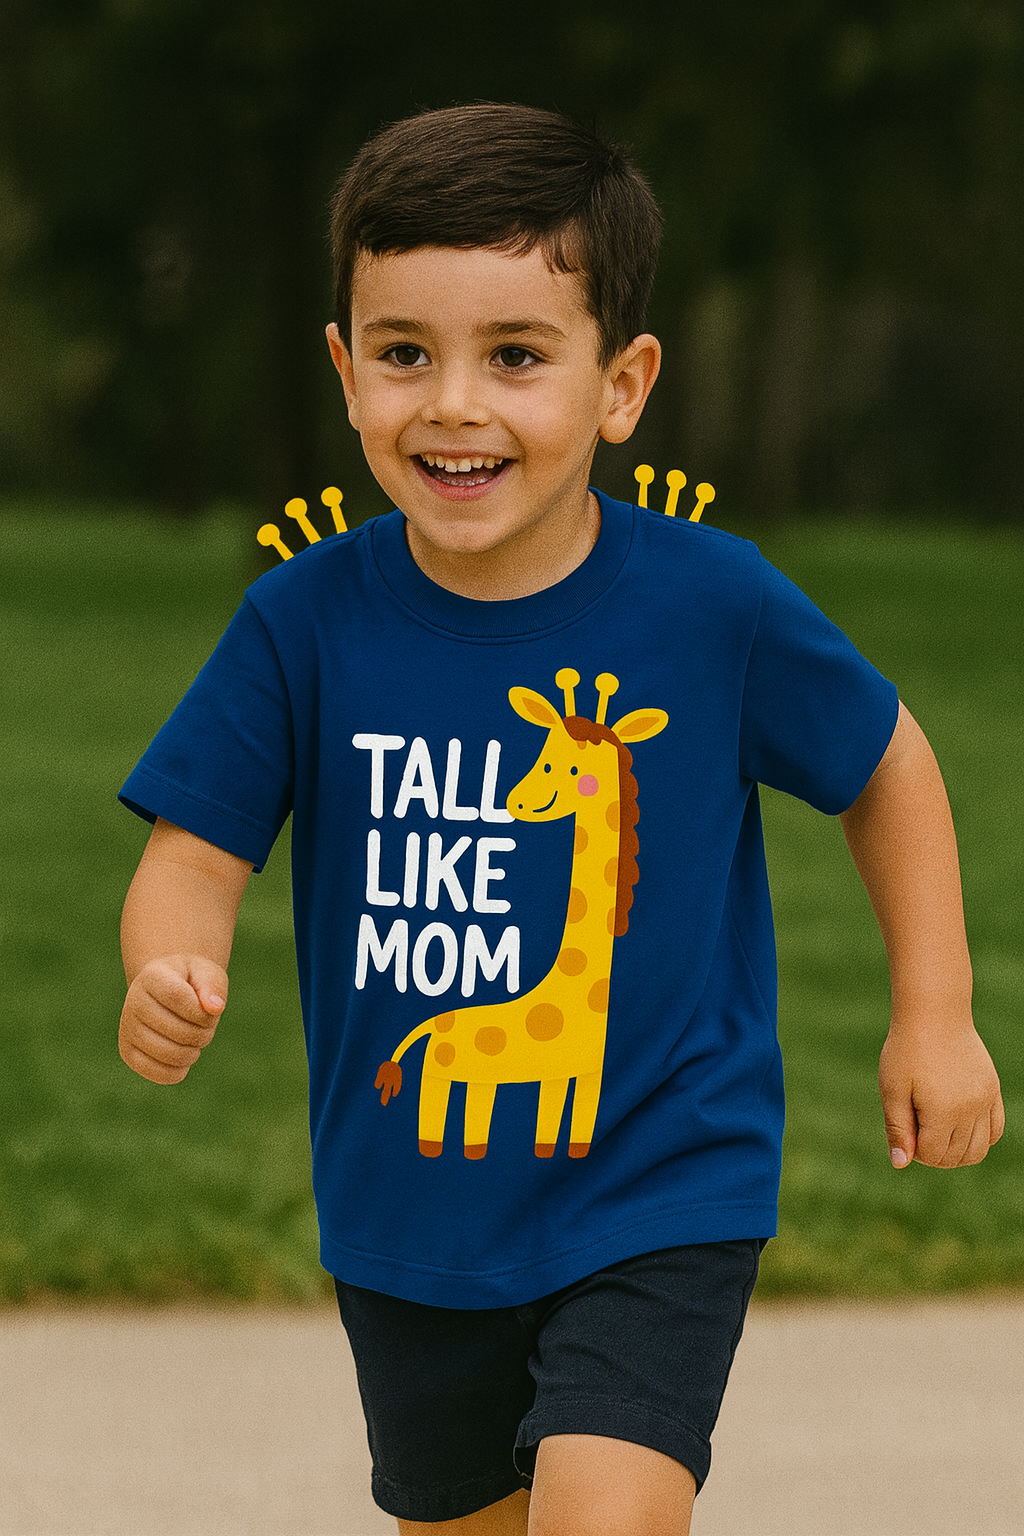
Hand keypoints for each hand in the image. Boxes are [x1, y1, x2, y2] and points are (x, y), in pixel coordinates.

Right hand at [119, 954, 227, 1083]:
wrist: (166, 989)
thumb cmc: (191, 982)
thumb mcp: (207, 973)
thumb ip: (213, 986)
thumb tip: (215, 1008)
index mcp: (152, 977)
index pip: (178, 998)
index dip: (202, 1011)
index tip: (211, 1009)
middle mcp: (133, 1002)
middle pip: (179, 1031)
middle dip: (204, 1032)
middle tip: (204, 1024)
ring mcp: (127, 1029)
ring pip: (172, 1054)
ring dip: (194, 1050)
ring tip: (193, 1037)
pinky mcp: (128, 1053)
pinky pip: (161, 1074)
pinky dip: (181, 1069)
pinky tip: (183, 1053)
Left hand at [879, 1018, 1004, 1168]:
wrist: (935, 1014)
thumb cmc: (907, 1050)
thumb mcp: (892, 1088)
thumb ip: (898, 1128)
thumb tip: (900, 1163)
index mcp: (944, 1110)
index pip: (934, 1156)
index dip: (915, 1152)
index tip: (904, 1130)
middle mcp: (971, 1109)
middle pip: (957, 1157)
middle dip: (934, 1154)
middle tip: (915, 1130)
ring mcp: (986, 1100)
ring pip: (979, 1149)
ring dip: (957, 1151)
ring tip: (934, 1131)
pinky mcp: (993, 1090)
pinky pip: (995, 1130)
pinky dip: (979, 1138)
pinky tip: (958, 1127)